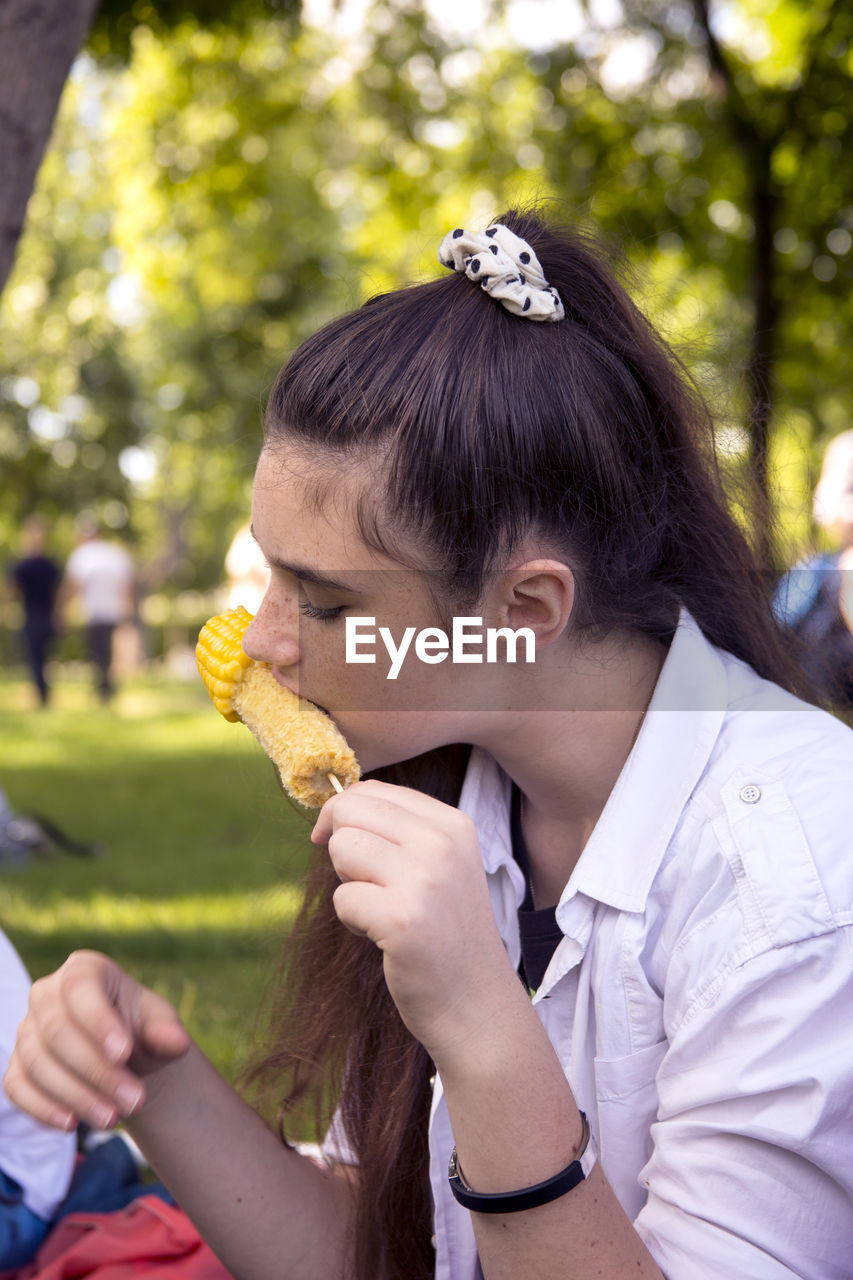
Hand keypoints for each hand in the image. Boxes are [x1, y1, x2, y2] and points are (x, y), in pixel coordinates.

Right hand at [4, 950, 190, 1131]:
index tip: (125, 1054)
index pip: (81, 988)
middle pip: (57, 1031)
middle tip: (133, 1100)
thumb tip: (177, 1042)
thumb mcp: (159, 1024)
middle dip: (95, 1070)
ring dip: (75, 1095)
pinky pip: (18, 1088)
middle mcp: (46, 994)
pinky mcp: (17, 1067)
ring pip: (37, 1063)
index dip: (98, 1021)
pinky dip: (42, 1108)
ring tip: (113, 1118)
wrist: (124, 1058)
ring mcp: (26, 1031)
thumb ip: (166, 1030)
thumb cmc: (140, 1029)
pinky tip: (72, 1123)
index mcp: (83, 969)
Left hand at [311, 780, 517, 1067]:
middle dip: (341, 846)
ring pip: (342, 850)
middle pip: (350, 812)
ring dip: (349, 886)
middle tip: (369, 884)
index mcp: (452, 823)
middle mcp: (442, 843)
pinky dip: (353, 922)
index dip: (343, 813)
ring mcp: (424, 880)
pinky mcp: (402, 920)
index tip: (341, 843)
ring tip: (382, 911)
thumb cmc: (446, 933)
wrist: (476, 1004)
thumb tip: (333, 807)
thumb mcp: (439, 865)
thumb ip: (398, 830)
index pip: (374, 790)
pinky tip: (385, 938)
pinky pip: (343, 899)